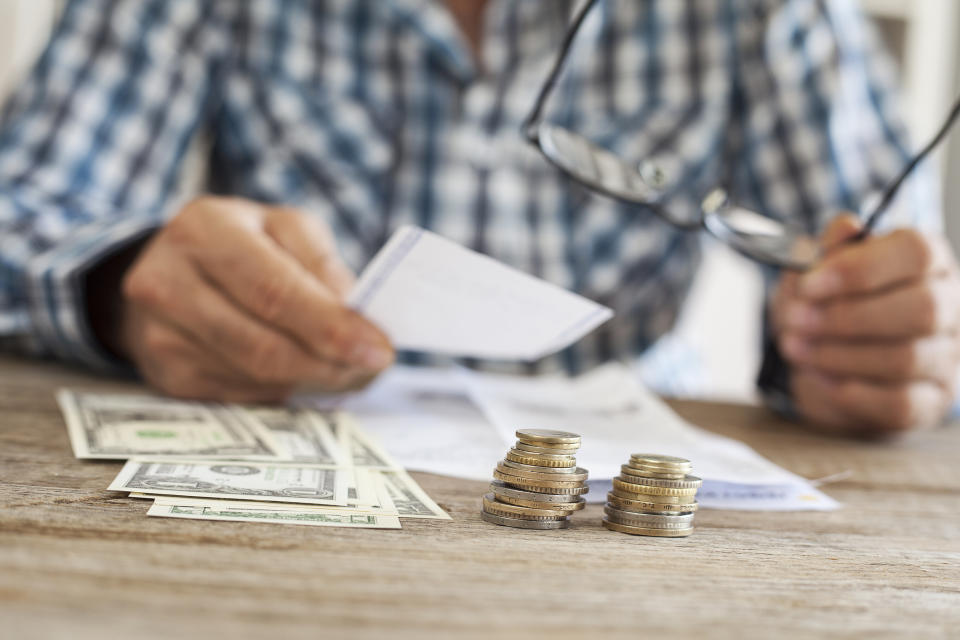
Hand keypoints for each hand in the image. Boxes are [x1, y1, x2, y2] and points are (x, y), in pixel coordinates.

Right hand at [115, 196, 392, 401]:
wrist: (168, 268)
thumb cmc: (244, 244)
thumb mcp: (285, 229)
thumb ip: (322, 266)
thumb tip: (357, 319)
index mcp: (205, 229)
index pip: (274, 290)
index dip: (330, 326)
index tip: (379, 348)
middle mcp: (168, 281)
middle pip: (262, 345)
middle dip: (329, 364)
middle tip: (372, 368)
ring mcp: (159, 334)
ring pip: (254, 377)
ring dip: (313, 380)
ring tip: (349, 371)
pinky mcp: (165, 374)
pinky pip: (240, 394)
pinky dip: (284, 389)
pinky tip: (306, 375)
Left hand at [771, 215, 959, 435]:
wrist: (819, 360)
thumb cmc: (822, 306)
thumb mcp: (810, 273)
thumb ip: (825, 250)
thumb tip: (845, 228)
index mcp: (927, 260)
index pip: (916, 253)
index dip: (860, 269)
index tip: (808, 284)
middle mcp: (951, 305)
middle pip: (921, 309)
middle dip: (846, 317)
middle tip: (795, 321)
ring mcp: (947, 357)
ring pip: (906, 357)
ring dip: (838, 355)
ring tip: (794, 347)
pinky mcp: (931, 401)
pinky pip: (899, 403)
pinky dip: (851, 392)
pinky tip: (818, 377)